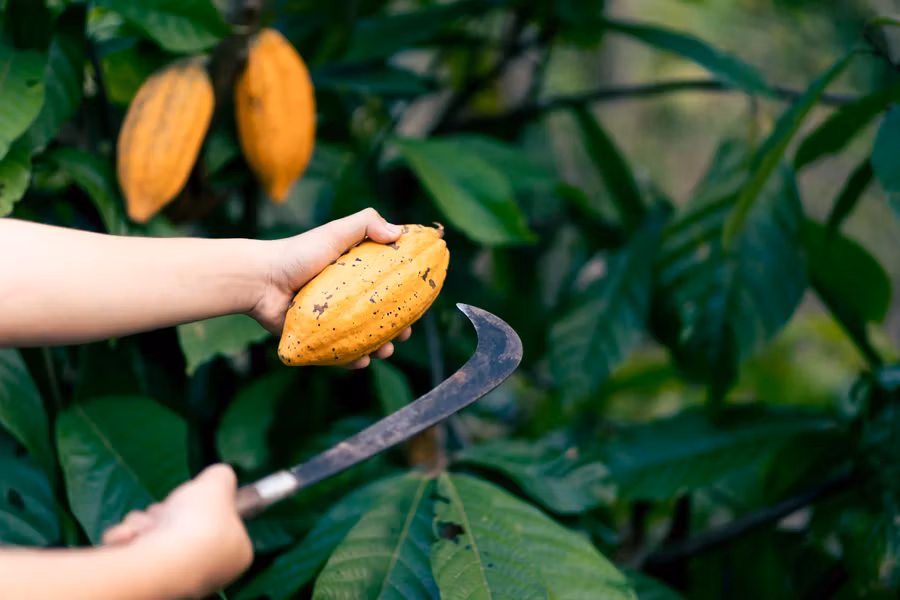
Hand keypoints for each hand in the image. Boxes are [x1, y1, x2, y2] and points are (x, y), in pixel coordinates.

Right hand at [102, 464, 253, 598]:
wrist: (161, 561)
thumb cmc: (196, 525)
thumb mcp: (219, 482)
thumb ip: (221, 476)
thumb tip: (218, 476)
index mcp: (236, 552)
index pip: (217, 521)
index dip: (201, 504)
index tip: (193, 498)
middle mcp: (209, 568)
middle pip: (182, 526)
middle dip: (165, 512)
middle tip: (168, 511)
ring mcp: (179, 577)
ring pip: (155, 535)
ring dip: (144, 523)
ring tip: (148, 527)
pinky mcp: (149, 581)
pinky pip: (134, 550)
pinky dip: (128, 539)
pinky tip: (133, 538)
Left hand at [251, 208, 412, 368]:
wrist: (260, 280)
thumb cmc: (296, 253)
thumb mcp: (334, 232)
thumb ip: (367, 223)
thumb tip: (399, 233)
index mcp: (355, 274)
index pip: (388, 286)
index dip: (407, 296)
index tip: (419, 303)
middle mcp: (346, 298)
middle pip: (380, 317)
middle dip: (397, 329)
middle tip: (404, 333)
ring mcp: (331, 320)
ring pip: (363, 339)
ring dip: (380, 349)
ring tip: (384, 351)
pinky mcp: (316, 339)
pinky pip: (339, 354)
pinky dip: (352, 361)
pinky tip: (361, 361)